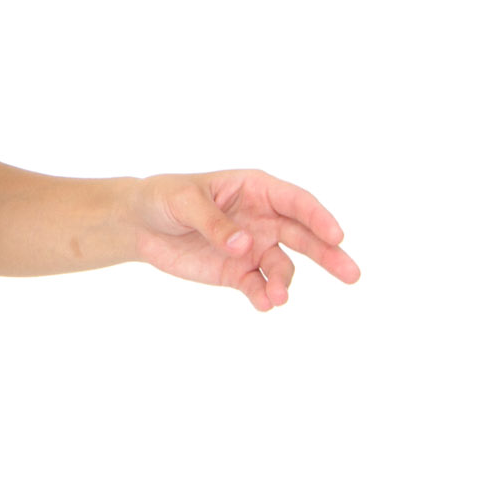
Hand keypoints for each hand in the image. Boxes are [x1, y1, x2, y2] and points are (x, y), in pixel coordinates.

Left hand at [124, 168, 359, 310]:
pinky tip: (264, 304)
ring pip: (283, 267)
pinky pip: (258, 286)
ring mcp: (253, 247)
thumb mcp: (184, 201)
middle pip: (305, 236)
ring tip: (277, 298)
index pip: (296, 202)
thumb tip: (244, 245)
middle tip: (352, 274)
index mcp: (256, 189)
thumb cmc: (164, 198)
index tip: (337, 236)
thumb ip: (214, 222)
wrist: (139, 224)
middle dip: (330, 254)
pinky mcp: (237, 272)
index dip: (319, 218)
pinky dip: (264, 296)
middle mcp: (263, 218)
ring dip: (284, 283)